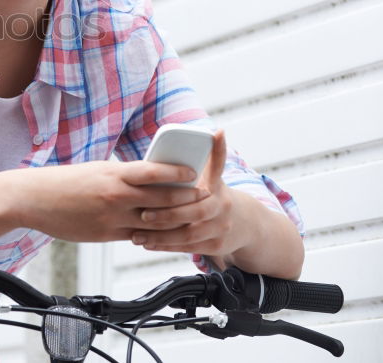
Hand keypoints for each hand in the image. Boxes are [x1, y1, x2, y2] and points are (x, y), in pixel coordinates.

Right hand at [13, 159, 209, 242]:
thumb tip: (146, 179)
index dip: (177, 173)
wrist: (32, 198)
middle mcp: (115, 195)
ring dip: (175, 221)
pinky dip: (152, 235)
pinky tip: (162, 236)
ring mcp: (111, 217)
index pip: (154, 172)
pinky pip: (136, 236)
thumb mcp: (96, 171)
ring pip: (153, 222)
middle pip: (161, 199)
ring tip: (192, 219)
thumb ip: (121, 176)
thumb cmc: (63, 182)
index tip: (195, 172)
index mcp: (113, 174)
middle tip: (205, 197)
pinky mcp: (104, 234)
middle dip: (186, 199)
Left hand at [128, 130, 250, 256]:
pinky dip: (166, 246)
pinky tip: (148, 244)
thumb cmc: (215, 194)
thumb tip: (204, 135)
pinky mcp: (217, 246)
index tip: (169, 178)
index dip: (196, 171)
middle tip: (143, 214)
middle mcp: (222, 206)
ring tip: (137, 235)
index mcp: (217, 186)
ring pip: (188, 235)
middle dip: (166, 214)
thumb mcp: (212, 175)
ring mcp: (221, 228)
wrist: (245, 223)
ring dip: (161, 236)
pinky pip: (188, 248)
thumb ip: (203, 161)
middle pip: (193, 212)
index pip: (211, 172)